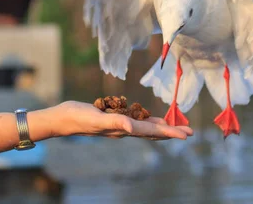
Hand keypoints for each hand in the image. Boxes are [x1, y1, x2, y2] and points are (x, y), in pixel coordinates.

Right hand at [38, 101, 192, 140]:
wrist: (62, 118)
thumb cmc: (77, 117)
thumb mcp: (96, 118)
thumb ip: (114, 122)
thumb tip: (131, 128)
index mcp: (124, 129)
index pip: (153, 132)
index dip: (171, 132)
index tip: (186, 134)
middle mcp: (125, 129)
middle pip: (154, 132)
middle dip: (172, 131)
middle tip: (190, 131)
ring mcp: (120, 125)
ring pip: (147, 127)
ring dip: (163, 127)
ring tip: (177, 126)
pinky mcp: (115, 118)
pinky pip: (137, 120)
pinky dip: (149, 120)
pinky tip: (152, 118)